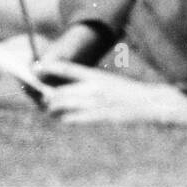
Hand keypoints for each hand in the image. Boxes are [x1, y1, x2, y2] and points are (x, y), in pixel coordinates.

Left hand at [37, 61, 186, 123]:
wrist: (150, 103)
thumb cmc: (127, 92)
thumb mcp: (107, 80)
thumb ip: (87, 82)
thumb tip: (65, 87)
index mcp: (95, 75)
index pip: (66, 68)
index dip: (49, 67)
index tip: (36, 66)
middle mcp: (93, 88)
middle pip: (60, 91)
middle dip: (45, 94)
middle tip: (39, 95)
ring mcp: (97, 103)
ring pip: (64, 106)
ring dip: (53, 108)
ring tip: (48, 108)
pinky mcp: (101, 118)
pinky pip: (75, 119)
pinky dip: (66, 119)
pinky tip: (63, 118)